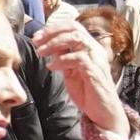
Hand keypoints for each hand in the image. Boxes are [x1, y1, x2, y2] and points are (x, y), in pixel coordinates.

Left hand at [35, 19, 127, 138]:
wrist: (103, 113)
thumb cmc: (88, 93)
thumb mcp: (70, 72)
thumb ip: (63, 57)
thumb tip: (48, 45)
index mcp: (89, 47)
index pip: (72, 26)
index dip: (53, 28)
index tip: (37, 37)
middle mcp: (95, 50)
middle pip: (74, 28)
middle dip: (51, 32)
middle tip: (36, 41)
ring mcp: (96, 60)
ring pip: (76, 38)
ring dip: (55, 43)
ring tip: (41, 52)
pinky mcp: (95, 72)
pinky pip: (78, 58)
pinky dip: (62, 60)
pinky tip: (52, 67)